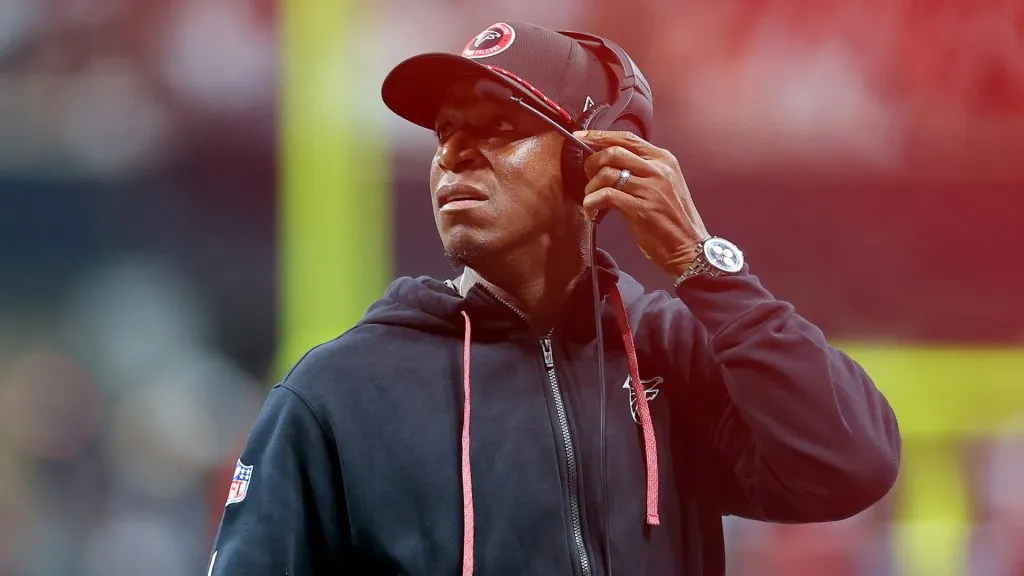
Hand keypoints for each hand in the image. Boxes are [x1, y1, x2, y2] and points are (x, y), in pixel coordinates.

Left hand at [574, 130, 709, 276]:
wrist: (689, 247)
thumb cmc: (674, 219)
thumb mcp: (664, 185)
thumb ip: (643, 170)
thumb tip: (610, 162)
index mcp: (664, 160)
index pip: (627, 138)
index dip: (599, 136)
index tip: (581, 138)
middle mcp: (658, 170)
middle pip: (613, 152)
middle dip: (592, 163)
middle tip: (588, 179)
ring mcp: (651, 189)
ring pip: (607, 174)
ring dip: (591, 187)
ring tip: (591, 200)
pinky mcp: (641, 209)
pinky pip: (606, 196)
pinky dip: (592, 202)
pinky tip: (592, 210)